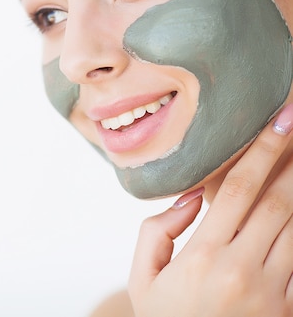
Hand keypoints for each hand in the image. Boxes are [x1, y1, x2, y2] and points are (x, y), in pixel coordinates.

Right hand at [128, 104, 292, 316]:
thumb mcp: (143, 278)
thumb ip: (157, 231)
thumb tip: (190, 198)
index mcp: (202, 256)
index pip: (237, 191)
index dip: (261, 152)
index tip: (277, 123)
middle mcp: (242, 269)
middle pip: (277, 201)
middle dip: (292, 158)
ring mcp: (271, 291)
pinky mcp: (287, 308)